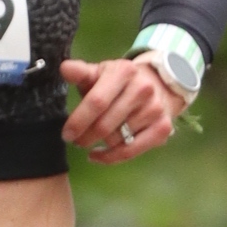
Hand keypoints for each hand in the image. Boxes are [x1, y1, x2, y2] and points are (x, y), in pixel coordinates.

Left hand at [61, 52, 184, 162]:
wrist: (157, 85)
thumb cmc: (120, 82)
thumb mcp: (101, 73)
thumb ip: (81, 72)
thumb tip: (65, 68)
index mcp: (124, 71)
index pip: (97, 102)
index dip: (79, 121)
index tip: (67, 134)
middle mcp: (142, 89)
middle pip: (105, 125)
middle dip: (85, 137)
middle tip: (76, 140)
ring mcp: (154, 109)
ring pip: (116, 140)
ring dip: (100, 143)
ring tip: (93, 139)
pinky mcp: (162, 127)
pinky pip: (130, 151)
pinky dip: (111, 157)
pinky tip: (99, 154)